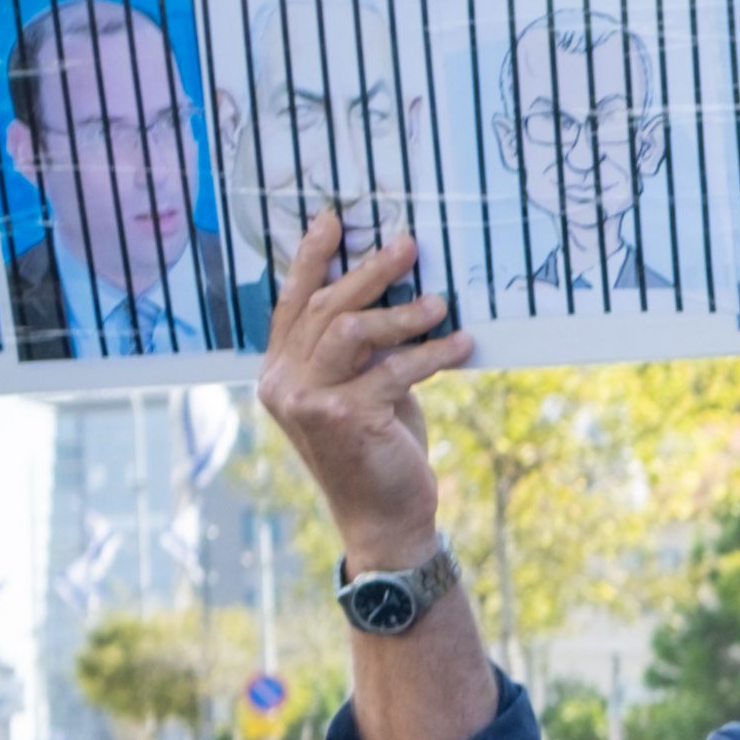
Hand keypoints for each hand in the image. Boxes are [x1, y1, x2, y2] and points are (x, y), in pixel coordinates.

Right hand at [260, 204, 465, 565]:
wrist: (383, 518)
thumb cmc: (377, 449)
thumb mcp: (362, 389)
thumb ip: (360, 349)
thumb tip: (392, 290)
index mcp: (279, 371)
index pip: (292, 302)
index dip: (311, 259)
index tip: (334, 221)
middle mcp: (283, 382)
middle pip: (325, 307)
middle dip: (370, 271)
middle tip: (408, 246)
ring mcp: (307, 400)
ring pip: (353, 329)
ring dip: (402, 312)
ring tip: (438, 303)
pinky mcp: (343, 417)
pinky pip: (394, 368)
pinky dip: (432, 353)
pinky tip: (460, 345)